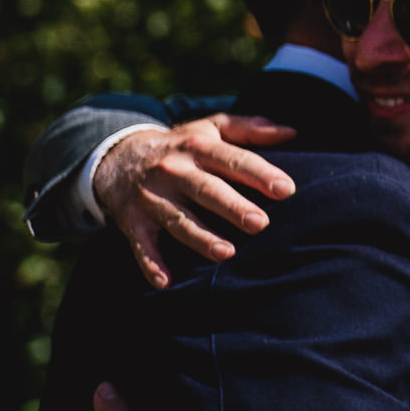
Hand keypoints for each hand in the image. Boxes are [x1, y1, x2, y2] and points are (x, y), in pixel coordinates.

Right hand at [96, 114, 297, 288]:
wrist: (118, 156)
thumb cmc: (182, 146)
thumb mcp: (211, 128)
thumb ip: (250, 129)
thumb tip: (292, 133)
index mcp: (198, 147)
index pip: (233, 160)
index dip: (259, 174)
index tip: (286, 189)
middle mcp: (173, 170)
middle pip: (206, 190)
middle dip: (232, 207)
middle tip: (260, 223)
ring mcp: (151, 197)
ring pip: (178, 219)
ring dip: (200, 237)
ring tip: (227, 253)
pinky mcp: (132, 221)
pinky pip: (141, 245)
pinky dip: (150, 264)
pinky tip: (166, 282)